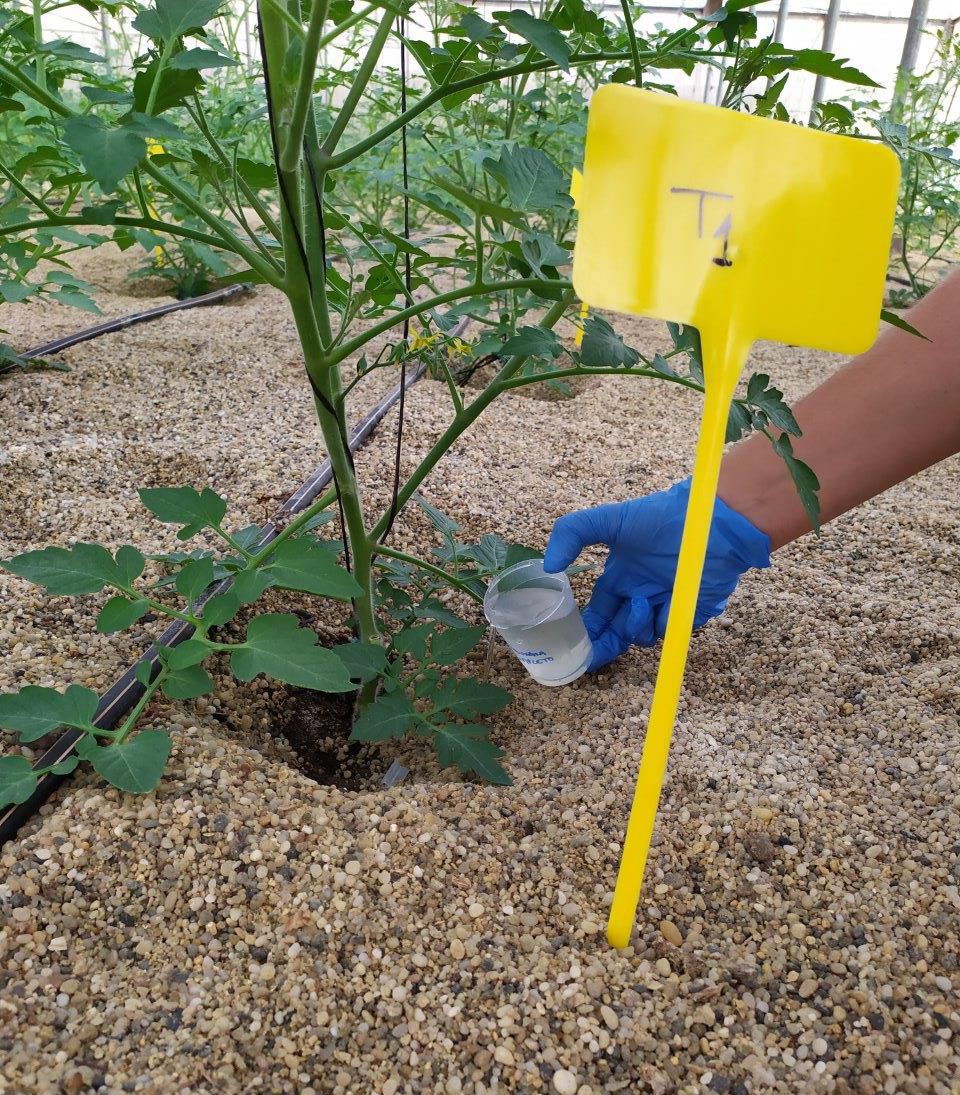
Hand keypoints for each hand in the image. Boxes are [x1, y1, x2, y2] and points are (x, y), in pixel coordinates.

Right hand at [543, 478, 770, 669]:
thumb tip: (549, 566)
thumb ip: (573, 533)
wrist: (709, 521)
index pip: (599, 611)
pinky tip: (664, 603)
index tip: (574, 643)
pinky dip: (661, 624)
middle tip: (592, 655)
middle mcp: (640, 593)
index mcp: (620, 576)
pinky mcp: (688, 612)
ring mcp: (664, 604)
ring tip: (641, 601)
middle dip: (603, 645)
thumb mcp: (610, 519)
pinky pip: (668, 632)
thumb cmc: (659, 517)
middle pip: (616, 631)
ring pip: (640, 634)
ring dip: (634, 625)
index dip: (586, 628)